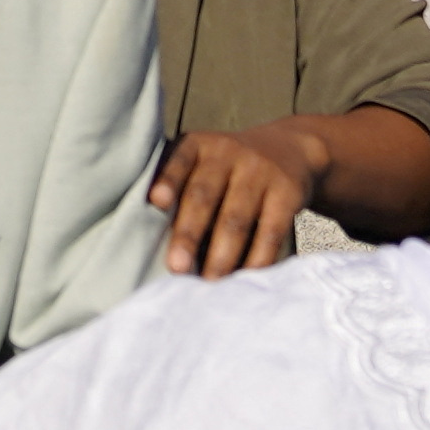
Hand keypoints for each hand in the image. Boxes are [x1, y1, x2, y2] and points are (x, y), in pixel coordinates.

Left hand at [152, 119, 330, 275]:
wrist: (290, 148)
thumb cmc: (226, 167)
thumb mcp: (201, 159)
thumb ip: (174, 183)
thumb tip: (138, 233)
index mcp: (197, 145)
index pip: (179, 160)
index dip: (168, 179)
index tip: (156, 201)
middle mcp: (227, 153)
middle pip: (204, 196)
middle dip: (189, 234)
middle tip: (176, 267)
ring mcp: (259, 171)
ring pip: (236, 219)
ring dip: (222, 255)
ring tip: (209, 283)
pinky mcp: (287, 192)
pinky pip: (271, 231)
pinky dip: (257, 258)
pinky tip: (245, 277)